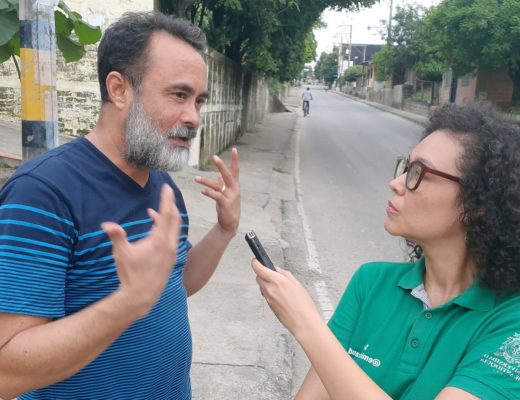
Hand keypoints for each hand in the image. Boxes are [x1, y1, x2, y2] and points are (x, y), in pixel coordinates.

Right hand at [101, 185, 180, 316]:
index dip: (166, 200)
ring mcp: (172, 252)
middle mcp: (169, 245)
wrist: (141, 296)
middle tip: (168, 193)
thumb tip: (106, 224)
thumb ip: (116, 236)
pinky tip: (155, 227)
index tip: (168, 188)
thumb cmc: (130, 274)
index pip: (166, 214)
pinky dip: (166, 228)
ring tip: (155, 211)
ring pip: (174, 228)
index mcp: (159, 241)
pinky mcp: (171, 257)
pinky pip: (172, 237)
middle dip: (170, 205)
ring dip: (168, 217)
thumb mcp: (121, 253)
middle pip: (174, 218)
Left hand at [195, 147, 239, 235]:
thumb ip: (223, 183)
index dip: (235, 160)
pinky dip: (209, 193)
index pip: (235, 170)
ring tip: (196, 178)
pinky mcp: (225, 204)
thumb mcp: (226, 193)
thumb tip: (219, 174)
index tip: (234, 149)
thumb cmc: (227, 206)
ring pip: (217, 186)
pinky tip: (202, 191)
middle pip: (227, 175)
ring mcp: (230, 197)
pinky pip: (216, 196)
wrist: (230, 223)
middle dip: (220, 165)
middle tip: (214, 156)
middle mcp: (234, 189)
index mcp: (234, 185)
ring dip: (206, 181)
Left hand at [251, 259, 321, 336]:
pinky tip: (281, 296)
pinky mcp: (269, 306)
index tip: (256, 261)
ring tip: (280, 287)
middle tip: (271, 274)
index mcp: (276, 280)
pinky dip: (270, 293)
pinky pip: (266, 295)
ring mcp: (268, 298)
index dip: (256, 263)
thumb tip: (276, 270)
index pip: (258, 268)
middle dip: (262, 274)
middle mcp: (269, 289)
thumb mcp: (296, 283)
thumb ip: (284, 274)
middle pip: (258, 277)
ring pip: (262, 287)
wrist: (303, 322)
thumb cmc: (303, 304)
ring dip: (267, 284)